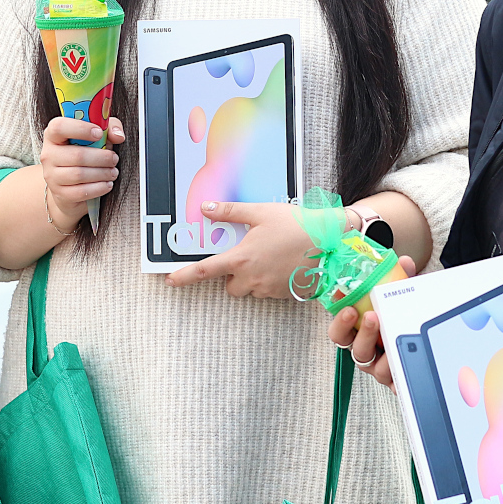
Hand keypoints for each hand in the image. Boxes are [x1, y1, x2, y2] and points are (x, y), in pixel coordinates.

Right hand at [41, 116, 123, 226]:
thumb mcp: (97, 135)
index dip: (80, 129)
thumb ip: (110, 128)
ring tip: (113, 172)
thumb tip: (118, 136)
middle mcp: (48, 155)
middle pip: (76, 155)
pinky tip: (107, 184)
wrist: (70, 184)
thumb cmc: (84, 152)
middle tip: (114, 158)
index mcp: (53, 135)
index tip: (99, 133)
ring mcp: (51, 176)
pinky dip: (99, 188)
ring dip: (102, 173)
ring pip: (79, 174)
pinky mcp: (59, 193)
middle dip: (102, 157)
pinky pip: (81, 192)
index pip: (59, 128)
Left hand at [165, 200, 317, 298]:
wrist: (331, 243)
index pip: (204, 271)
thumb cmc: (297, 226)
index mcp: (242, 259)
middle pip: (230, 285)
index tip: (170, 280)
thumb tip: (206, 209)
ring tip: (270, 254)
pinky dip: (269, 279)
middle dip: (233, 274)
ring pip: (249, 288)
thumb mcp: (261, 212)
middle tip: (246, 254)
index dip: (184, 276)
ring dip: (252, 276)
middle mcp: (252, 278)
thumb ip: (231, 212)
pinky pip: (267, 290)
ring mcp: (268, 289)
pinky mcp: (283, 294)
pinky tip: (282, 262)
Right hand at [328, 256, 417, 388]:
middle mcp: (367, 352)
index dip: (340, 321)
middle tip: (370, 317)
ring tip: (392, 338)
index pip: (340, 332)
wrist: (423, 340)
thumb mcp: (401, 297)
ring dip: (384, 353)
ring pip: (374, 367)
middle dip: (362, 333)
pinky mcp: (397, 382)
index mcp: (359, 333)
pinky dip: (400, 375)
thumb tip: (404, 262)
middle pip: (354, 350)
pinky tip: (407, 364)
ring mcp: (380, 368)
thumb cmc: (401, 318)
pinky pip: (395, 384)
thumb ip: (399, 279)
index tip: (346, 306)